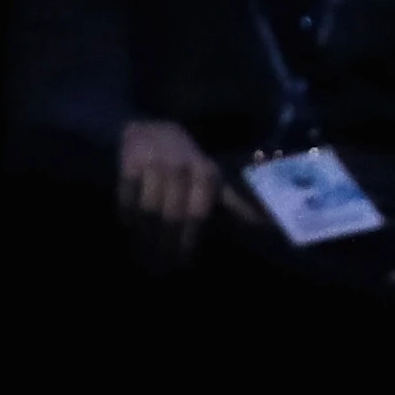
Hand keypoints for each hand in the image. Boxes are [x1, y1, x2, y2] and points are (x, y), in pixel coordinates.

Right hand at [114, 119, 238, 271]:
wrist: (152, 129)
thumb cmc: (188, 162)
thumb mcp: (213, 179)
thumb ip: (236, 203)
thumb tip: (266, 225)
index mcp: (206, 175)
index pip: (197, 216)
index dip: (188, 241)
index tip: (182, 262)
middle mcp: (181, 167)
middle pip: (172, 217)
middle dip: (166, 244)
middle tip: (159, 266)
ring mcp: (154, 162)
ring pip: (148, 209)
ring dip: (145, 234)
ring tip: (144, 252)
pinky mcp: (130, 160)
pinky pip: (127, 196)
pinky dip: (127, 213)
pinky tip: (129, 225)